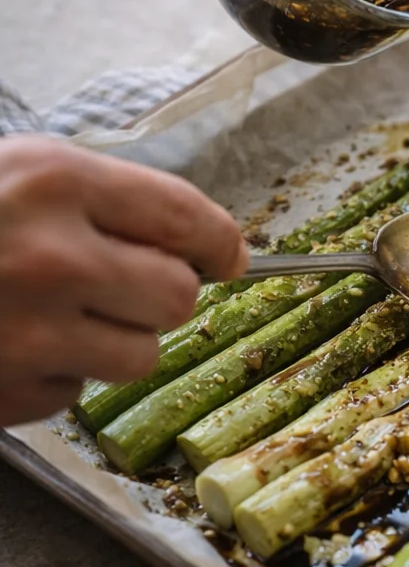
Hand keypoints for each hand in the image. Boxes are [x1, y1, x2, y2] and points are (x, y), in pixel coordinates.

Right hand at [0, 138, 246, 426]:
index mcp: (56, 182)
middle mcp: (52, 258)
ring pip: (137, 356)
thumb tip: (199, 242)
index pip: (188, 218)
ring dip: (111, 340)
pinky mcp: (4, 393)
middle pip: (176, 297)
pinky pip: (72, 395)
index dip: (221, 242)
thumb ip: (98, 199)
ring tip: (51, 313)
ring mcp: (27, 335)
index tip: (228, 257)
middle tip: (115, 282)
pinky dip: (51, 375)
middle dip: (157, 293)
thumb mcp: (12, 171)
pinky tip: (5, 343)